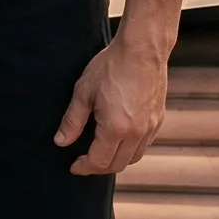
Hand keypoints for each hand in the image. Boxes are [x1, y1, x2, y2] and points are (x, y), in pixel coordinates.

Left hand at [52, 34, 166, 175]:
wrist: (142, 50)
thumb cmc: (111, 67)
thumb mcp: (83, 92)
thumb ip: (72, 121)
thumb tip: (61, 142)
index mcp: (116, 128)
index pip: (99, 162)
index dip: (84, 167)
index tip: (74, 166)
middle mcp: (137, 133)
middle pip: (118, 165)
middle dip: (99, 167)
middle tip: (84, 162)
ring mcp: (150, 127)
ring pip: (134, 157)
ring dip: (116, 160)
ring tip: (100, 152)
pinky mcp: (158, 119)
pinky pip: (144, 145)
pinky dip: (130, 149)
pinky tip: (119, 139)